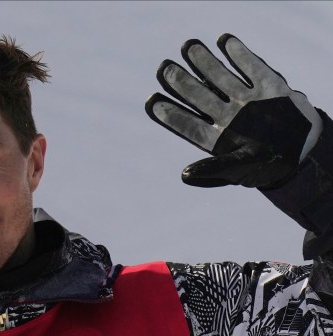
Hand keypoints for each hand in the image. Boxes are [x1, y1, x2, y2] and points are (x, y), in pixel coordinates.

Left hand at [145, 34, 321, 187]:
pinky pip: (251, 67)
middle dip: (180, 81)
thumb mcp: (237, 170)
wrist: (302, 155)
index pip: (187, 124)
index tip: (151, 102)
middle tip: (163, 68)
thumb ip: (211, 171)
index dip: (169, 113)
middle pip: (198, 96)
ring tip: (188, 46)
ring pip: (220, 78)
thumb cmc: (264, 168)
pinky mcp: (268, 87)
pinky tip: (224, 41)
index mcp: (216, 138)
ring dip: (204, 62)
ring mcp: (246, 100)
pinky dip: (239, 54)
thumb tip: (184, 175)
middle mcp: (226, 117)